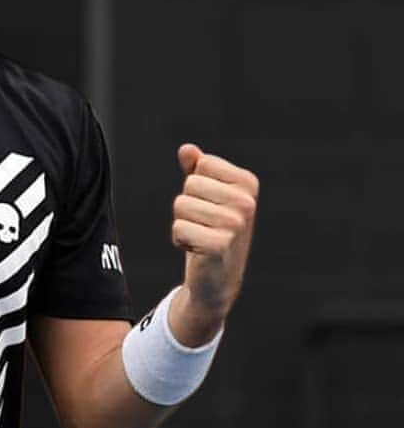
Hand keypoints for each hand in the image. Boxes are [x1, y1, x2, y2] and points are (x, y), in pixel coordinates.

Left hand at [169, 143, 258, 344]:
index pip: (201, 164)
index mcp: (248, 183)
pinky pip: (179, 228)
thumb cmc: (212, 231)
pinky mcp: (220, 245)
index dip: (196, 186)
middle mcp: (247, 202)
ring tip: (201, 237)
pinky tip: (197, 250)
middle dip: (187, 206)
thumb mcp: (207, 197)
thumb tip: (187, 150)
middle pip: (190, 185)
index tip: (209, 205)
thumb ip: (197, 171)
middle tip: (203, 225)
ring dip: (183, 224)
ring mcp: (236, 224)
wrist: (217, 278)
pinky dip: (180, 240)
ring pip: (181, 205)